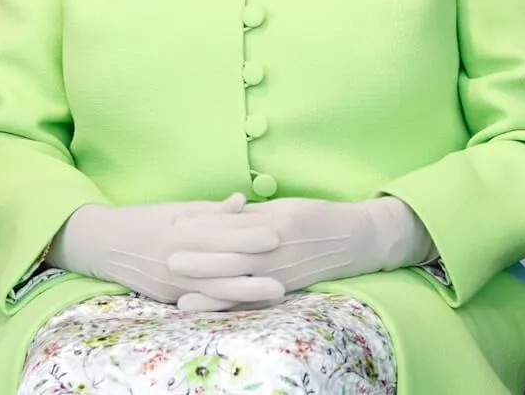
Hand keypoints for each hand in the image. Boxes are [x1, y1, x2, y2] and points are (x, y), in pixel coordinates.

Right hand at [47, 193, 284, 307]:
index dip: (249, 234)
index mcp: (180, 231)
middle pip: (222, 264)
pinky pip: (204, 302)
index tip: (276, 232)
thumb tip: (242, 201)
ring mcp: (174, 282)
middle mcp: (178, 259)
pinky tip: (249, 304)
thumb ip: (210, 210)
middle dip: (256, 265)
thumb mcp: (175, 209)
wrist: (105, 244)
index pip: (220, 234)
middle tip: (285, 264)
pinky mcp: (171, 298)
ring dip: (249, 291)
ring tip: (277, 291)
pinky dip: (228, 302)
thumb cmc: (144, 220)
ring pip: (217, 289)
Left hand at [171, 196, 434, 311]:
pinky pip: (257, 302)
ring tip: (182, 300)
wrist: (355, 238)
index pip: (232, 227)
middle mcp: (275, 251)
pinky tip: (217, 316)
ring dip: (211, 295)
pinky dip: (235, 310)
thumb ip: (251, 215)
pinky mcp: (287, 290)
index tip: (176, 228)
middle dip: (200, 262)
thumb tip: (219, 213)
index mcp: (272, 224)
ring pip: (242, 286)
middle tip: (168, 261)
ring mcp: (281, 274)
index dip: (203, 228)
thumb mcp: (282, 207)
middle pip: (232, 259)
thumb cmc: (314, 216)